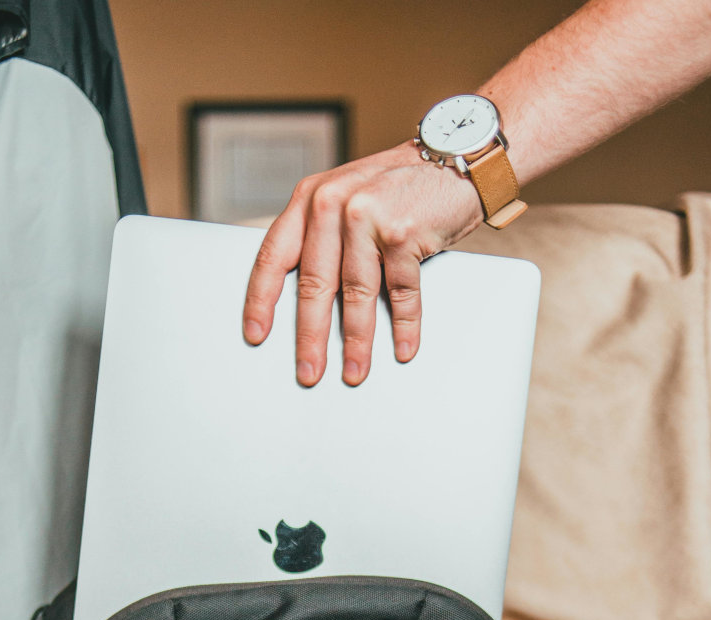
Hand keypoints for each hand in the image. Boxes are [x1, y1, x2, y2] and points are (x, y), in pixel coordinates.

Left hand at [242, 141, 483, 386]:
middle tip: (308, 371)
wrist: (455, 158)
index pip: (273, 256)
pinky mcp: (404, 232)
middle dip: (310, 336)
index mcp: (309, 198)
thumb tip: (303, 300)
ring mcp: (368, 217)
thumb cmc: (396, 186)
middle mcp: (332, 204)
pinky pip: (401, 292)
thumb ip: (319, 235)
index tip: (256, 334)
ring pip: (356, 294)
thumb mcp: (345, 197)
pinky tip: (402, 348)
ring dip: (357, 341)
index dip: (261, 300)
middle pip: (313, 284)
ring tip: (354, 371)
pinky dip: (404, 325)